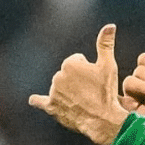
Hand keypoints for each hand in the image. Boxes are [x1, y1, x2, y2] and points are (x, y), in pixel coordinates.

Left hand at [29, 24, 128, 144]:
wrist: (102, 119)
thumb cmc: (106, 91)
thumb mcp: (108, 65)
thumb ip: (105, 43)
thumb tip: (110, 25)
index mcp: (70, 64)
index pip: (78, 61)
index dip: (89, 70)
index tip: (96, 80)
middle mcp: (57, 76)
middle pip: (68, 74)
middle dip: (78, 80)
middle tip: (92, 91)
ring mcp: (53, 93)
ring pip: (60, 87)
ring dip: (69, 91)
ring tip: (84, 101)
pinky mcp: (51, 107)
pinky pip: (41, 102)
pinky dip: (38, 101)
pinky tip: (33, 100)